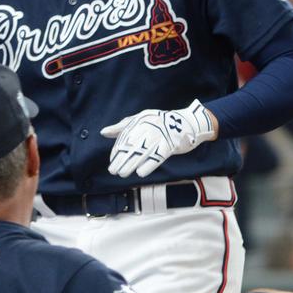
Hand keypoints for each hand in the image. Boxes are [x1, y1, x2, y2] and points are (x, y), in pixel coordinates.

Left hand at [100, 99, 216, 178]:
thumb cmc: (161, 122)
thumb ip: (122, 127)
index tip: (112, 161)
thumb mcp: (141, 119)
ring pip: (142, 152)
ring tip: (122, 173)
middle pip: (131, 146)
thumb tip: (103, 132)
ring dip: (131, 164)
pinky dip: (149, 165)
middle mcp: (148, 128)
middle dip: (121, 159)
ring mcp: (159, 136)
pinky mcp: (170, 145)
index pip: (124, 138)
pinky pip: (158, 156)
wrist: (189, 122)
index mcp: (139, 122)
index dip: (117, 151)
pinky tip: (140, 173)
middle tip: (113, 170)